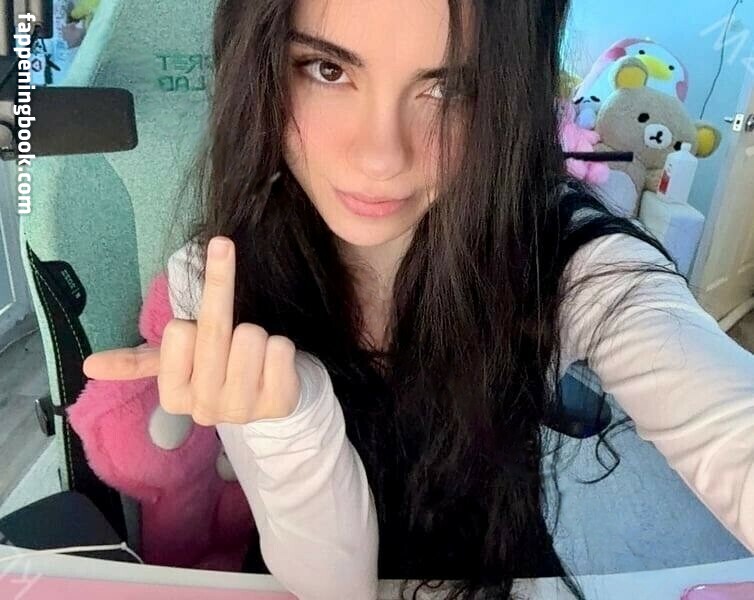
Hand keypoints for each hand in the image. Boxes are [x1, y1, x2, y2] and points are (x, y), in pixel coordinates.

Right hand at [82, 236, 301, 425]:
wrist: (271, 396)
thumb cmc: (221, 369)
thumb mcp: (179, 364)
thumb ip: (137, 362)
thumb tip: (88, 365)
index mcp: (173, 397)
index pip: (179, 330)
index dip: (194, 325)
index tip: (202, 343)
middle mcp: (205, 409)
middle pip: (216, 329)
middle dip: (227, 319)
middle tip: (234, 331)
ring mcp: (243, 410)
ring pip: (251, 335)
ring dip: (257, 335)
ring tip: (254, 357)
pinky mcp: (280, 404)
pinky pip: (281, 348)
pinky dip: (281, 347)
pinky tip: (275, 368)